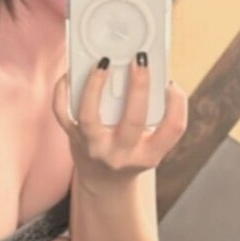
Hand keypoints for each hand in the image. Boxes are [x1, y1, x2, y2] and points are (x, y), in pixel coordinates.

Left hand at [53, 59, 186, 186]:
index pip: (172, 129)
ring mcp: (94, 148)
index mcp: (149, 155)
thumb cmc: (133, 151)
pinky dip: (63, 89)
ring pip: (90, 117)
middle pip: (133, 121)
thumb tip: (149, 69)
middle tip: (140, 59)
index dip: (177, 104)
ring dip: (95, 86)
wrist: (104, 181)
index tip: (171, 83)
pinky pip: (62, 111)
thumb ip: (155, 112)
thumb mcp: (151, 142)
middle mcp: (121, 155)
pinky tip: (73, 71)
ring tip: (104, 63)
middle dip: (138, 88)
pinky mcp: (72, 138)